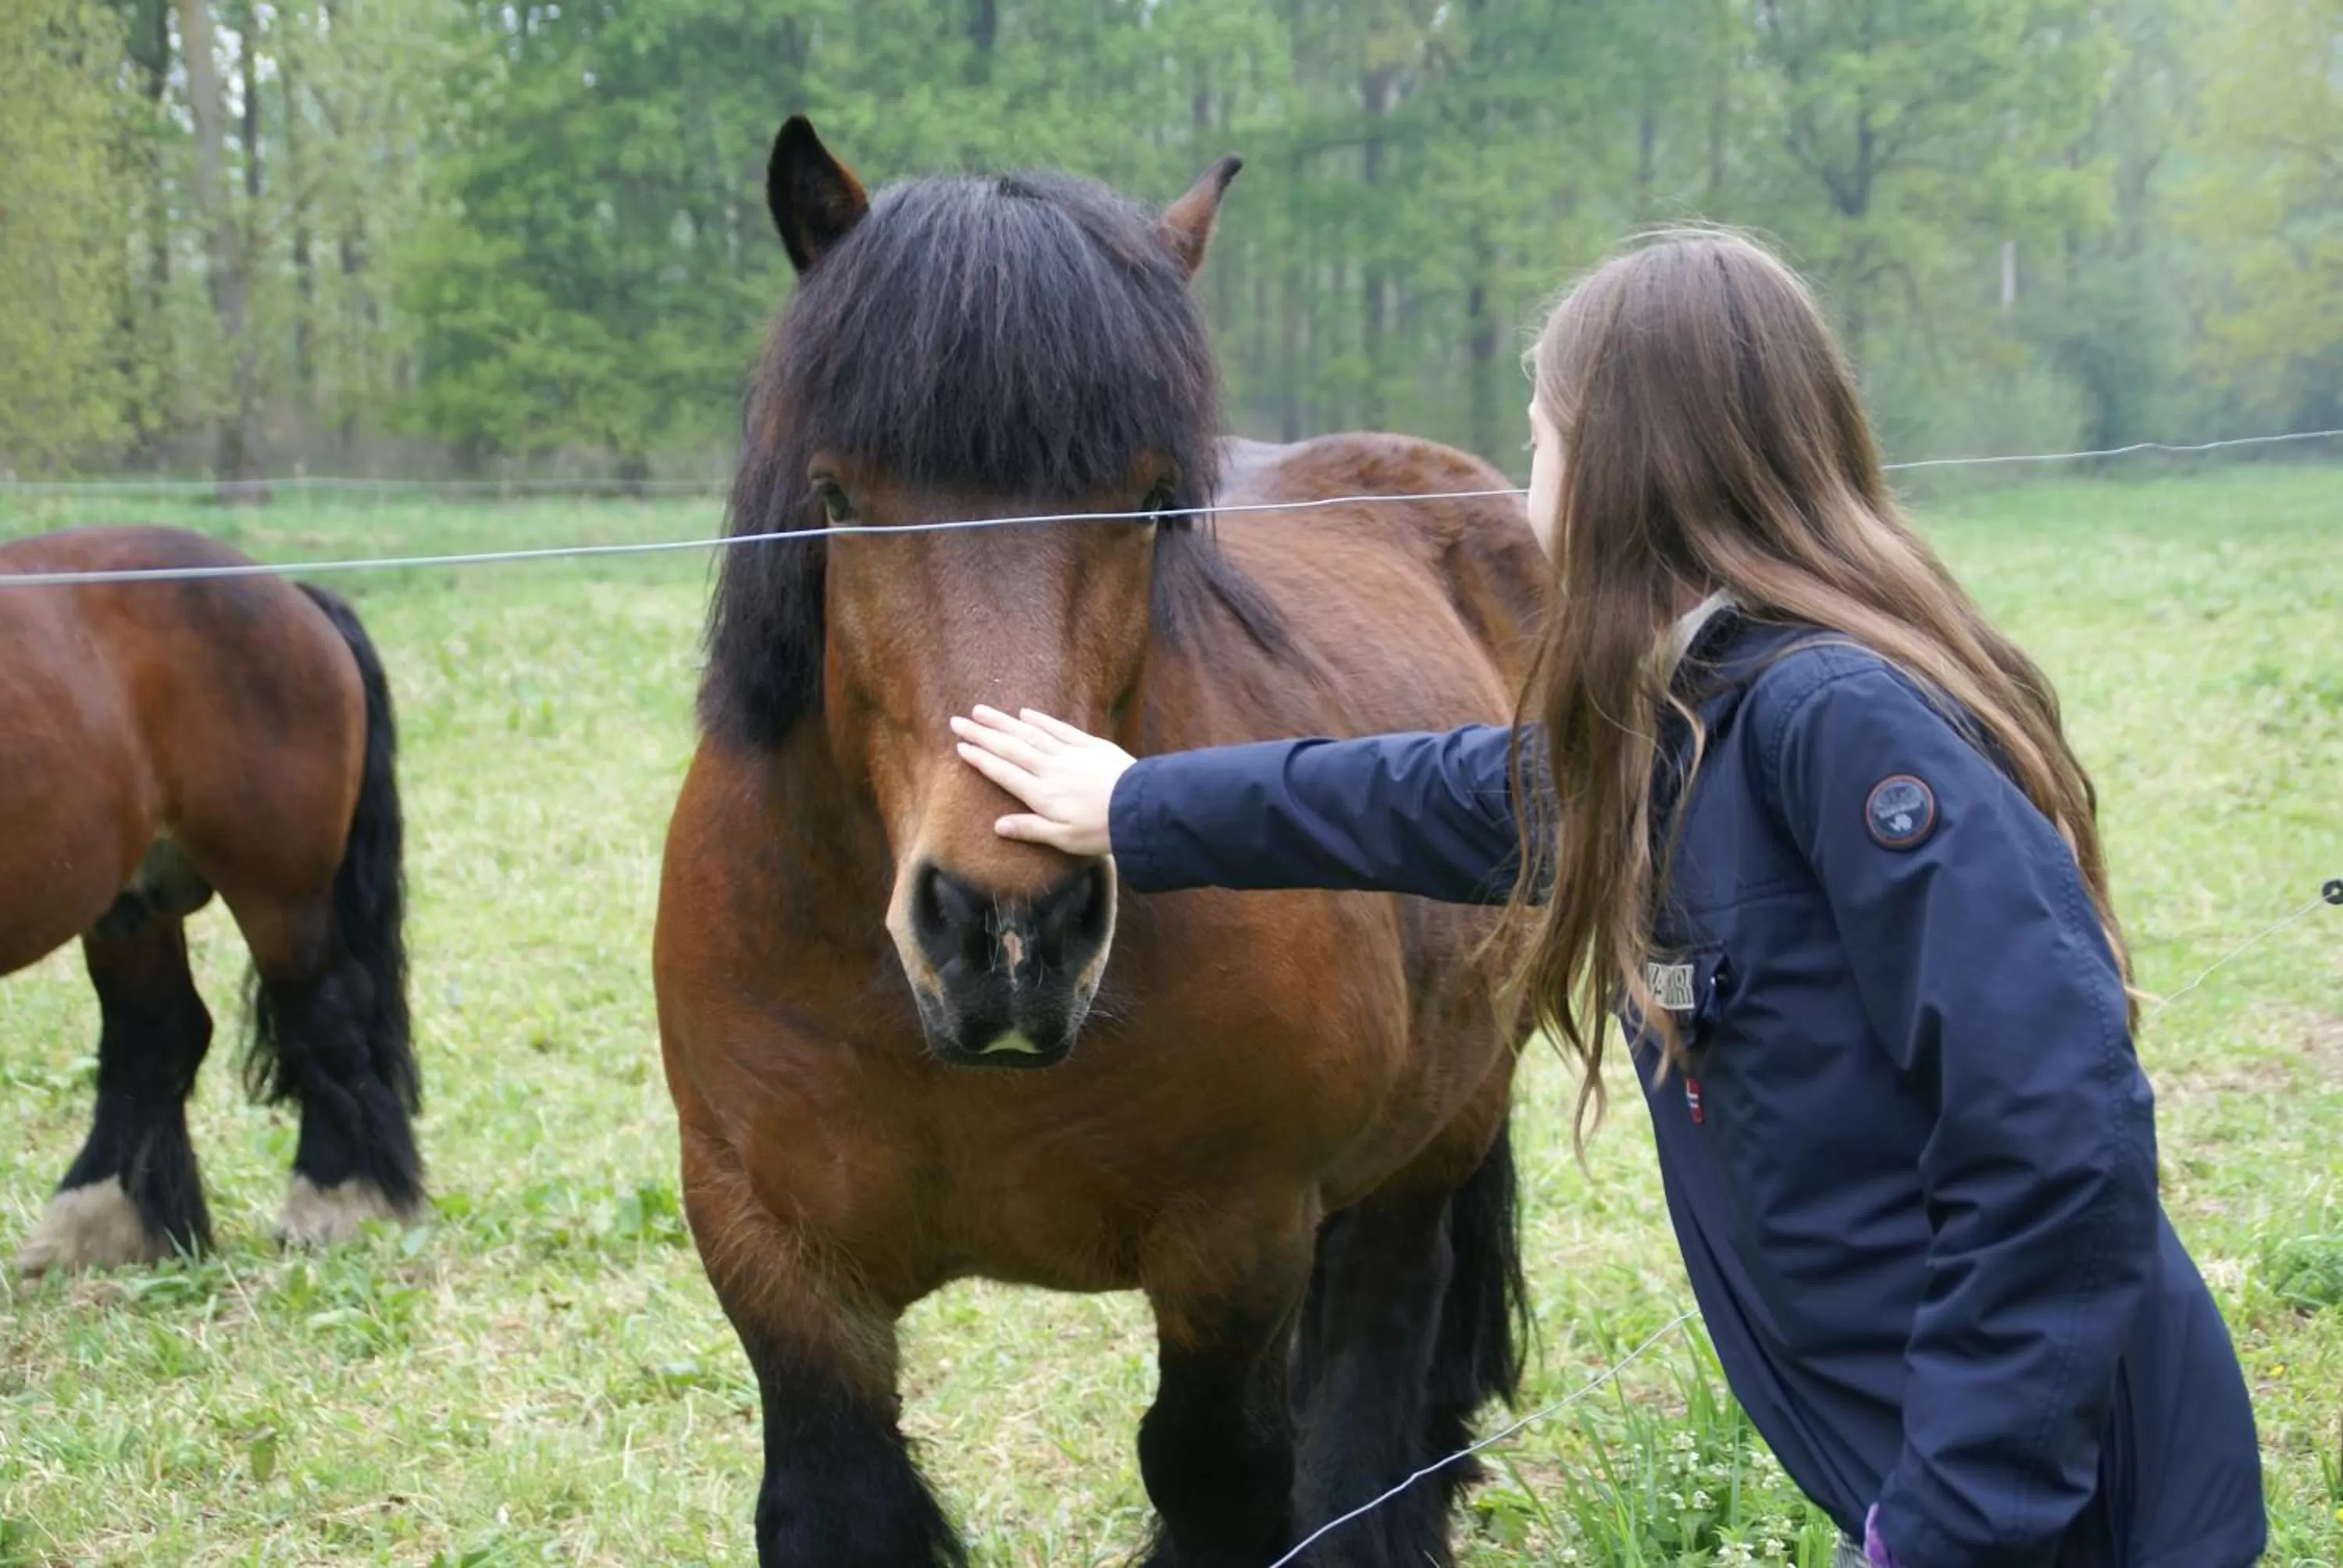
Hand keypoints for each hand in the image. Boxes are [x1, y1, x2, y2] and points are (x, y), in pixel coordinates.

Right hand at [950, 705, 1133, 857]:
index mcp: (1040, 794)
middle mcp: (1049, 769)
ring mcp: (1069, 754)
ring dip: (1004, 722)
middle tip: (957, 720)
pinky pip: (1059, 729)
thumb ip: (1030, 829)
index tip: (960, 746)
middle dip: (982, 734)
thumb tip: (997, 826)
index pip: (1003, 772)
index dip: (980, 759)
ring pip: (1029, 733)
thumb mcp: (1063, 839)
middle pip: (1009, 747)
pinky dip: (1040, 720)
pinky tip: (1025, 713)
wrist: (1140, 807)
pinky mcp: (1090, 745)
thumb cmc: (1101, 830)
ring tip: (982, 710)